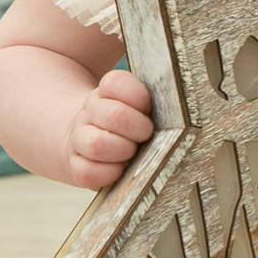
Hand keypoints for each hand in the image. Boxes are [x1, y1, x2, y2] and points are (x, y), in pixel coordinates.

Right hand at [66, 69, 154, 189]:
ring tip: (134, 153)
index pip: (116, 83)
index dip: (137, 96)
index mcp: (105, 93)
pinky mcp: (77, 166)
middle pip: (114, 115)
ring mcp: (80, 140)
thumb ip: (156, 98)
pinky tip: (121, 170)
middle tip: (147, 134)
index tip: (147, 107)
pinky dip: (109, 174)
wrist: (89, 138)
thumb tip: (179, 98)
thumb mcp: (137, 103)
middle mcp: (89, 113)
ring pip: (98, 145)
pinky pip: (87, 172)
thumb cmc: (127, 122)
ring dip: (124, 151)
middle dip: (139, 128)